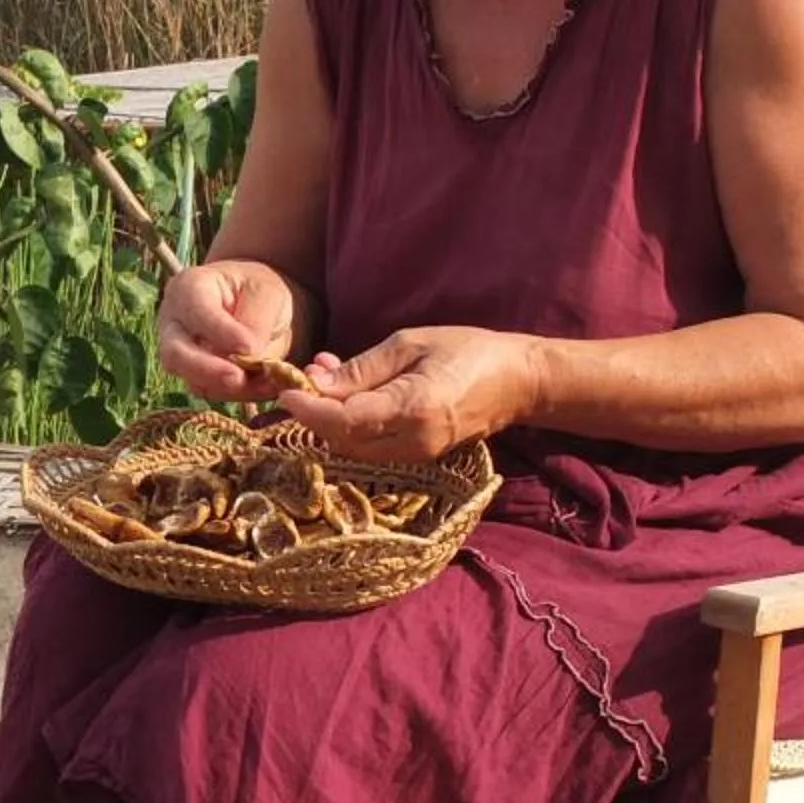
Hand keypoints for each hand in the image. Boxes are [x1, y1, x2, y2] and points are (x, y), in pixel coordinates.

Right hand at [156, 260, 301, 401]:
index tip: (249, 346)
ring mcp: (180, 355)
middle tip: (238, 378)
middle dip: (208, 370)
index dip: (221, 332)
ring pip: (193, 381)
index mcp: (188, 288)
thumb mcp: (266, 293)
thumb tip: (250, 354)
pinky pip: (212, 393)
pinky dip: (240, 394)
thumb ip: (257, 320)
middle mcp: (174, 324)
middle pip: (175, 355)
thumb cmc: (256, 290)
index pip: (195, 312)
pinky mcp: (196, 378)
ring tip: (266, 382)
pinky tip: (265, 386)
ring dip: (231, 388)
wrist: (257, 306)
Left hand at [275, 326, 542, 461]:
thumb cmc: (467, 351)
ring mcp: (417, 456)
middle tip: (306, 378)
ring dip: (331, 419)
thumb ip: (362, 369)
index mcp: (413, 409)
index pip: (344, 422)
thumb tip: (317, 383)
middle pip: (342, 442)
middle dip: (315, 414)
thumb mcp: (410, 344)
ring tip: (329, 378)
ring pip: (353, 449)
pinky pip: (371, 447)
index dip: (309, 410)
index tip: (286, 391)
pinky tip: (352, 394)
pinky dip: (351, 425)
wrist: (517, 381)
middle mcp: (413, 442)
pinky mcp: (418, 458)